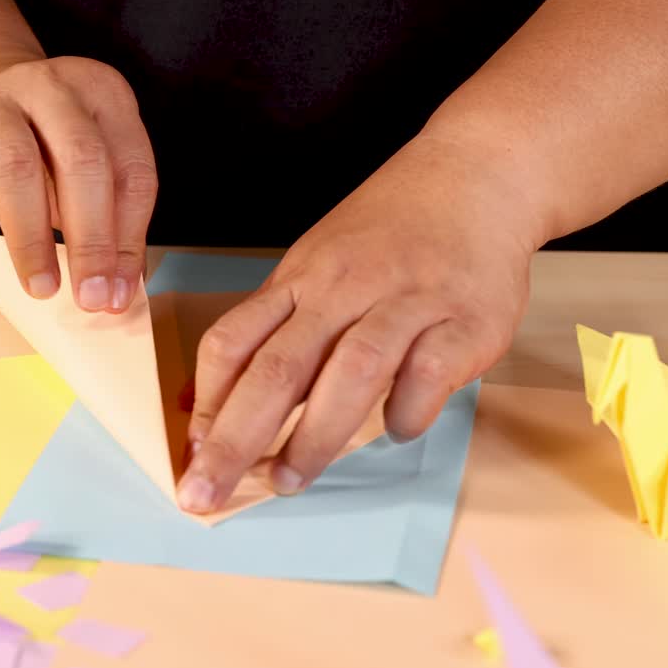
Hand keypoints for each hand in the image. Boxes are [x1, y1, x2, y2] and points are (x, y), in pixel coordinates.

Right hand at [0, 56, 157, 312]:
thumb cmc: (43, 151)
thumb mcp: (89, 172)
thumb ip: (110, 223)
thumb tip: (117, 292)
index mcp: (103, 93)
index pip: (131, 170)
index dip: (128, 239)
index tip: (117, 293)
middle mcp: (51, 86)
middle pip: (81, 160)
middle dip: (89, 240)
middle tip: (88, 296)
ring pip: (15, 165)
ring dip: (30, 238)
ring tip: (41, 285)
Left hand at [176, 135, 544, 512]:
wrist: (476, 174)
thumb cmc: (389, 232)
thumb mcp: (318, 263)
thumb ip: (278, 328)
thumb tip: (212, 401)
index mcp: (301, 278)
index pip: (235, 341)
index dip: (208, 403)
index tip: (191, 454)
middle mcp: (345, 288)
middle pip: (278, 368)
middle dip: (235, 438)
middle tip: (206, 492)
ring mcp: (407, 302)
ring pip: (351, 372)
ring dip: (314, 436)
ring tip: (288, 480)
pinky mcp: (465, 320)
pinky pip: (428, 376)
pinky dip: (406, 411)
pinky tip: (396, 429)